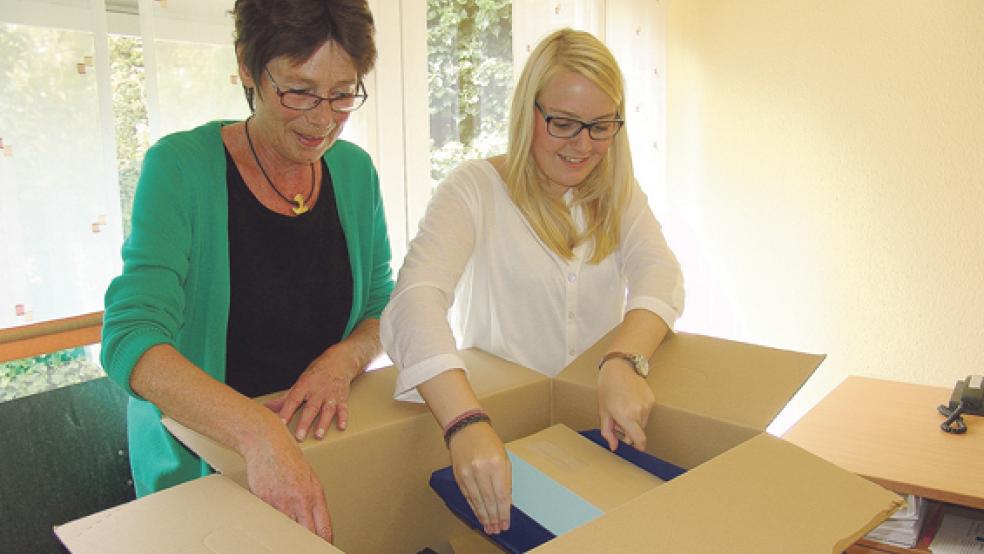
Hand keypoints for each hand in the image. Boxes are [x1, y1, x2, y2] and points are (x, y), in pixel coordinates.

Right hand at [243, 427, 332, 541]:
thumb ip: (311, 499)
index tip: (321, 547)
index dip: (323, 543)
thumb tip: (312, 521)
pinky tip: (269, 523)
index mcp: (316, 494)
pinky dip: (269, 524)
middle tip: (304, 546)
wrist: (267, 442)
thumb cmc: (288, 457)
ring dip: (286, 536)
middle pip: (308, 534)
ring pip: (287, 530)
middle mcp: (301, 499)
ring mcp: (282, 501)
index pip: (324, 529)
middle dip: (306, 544)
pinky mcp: (264, 500)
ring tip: (285, 538)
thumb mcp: (308, 477)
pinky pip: (268, 520)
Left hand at [266, 349, 358, 440]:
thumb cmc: (315, 375)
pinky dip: (343, 417)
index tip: (280, 423)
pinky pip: (343, 408)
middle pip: (311, 408)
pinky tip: (341, 427)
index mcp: (304, 386)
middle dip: (305, 422)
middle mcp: (317, 391)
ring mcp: (330, 394)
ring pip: (327, 410)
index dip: (286, 411)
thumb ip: (284, 399)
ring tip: (319, 435)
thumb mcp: (299, 383)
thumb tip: (265, 408)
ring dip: (323, 423)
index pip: (293, 400)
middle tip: (299, 437)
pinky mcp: (342, 398)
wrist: (339, 361)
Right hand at [448, 422, 511, 534]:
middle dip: (494, 517)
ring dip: (483, 516)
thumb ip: (506, 480)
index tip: (506, 523)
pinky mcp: (458, 476)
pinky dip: (474, 507)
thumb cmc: (489, 443)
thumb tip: (506, 503)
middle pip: (489, 501)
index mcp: (497, 464)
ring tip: (489, 527)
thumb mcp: (504, 458)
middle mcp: (481, 469)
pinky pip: (467, 496)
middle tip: (497, 529)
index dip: (504, 512)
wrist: (466, 429)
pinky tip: (479, 515)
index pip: (501, 495)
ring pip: (477, 501)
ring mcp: (467, 473)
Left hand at [598, 362, 654, 451]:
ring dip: (635, 421)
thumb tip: (614, 447)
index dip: (638, 446)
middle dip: (629, 431)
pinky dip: (639, 411)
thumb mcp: (603, 411)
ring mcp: (647, 405)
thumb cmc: (607, 388)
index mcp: (626, 417)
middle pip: (638, 431)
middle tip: (618, 420)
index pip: (639, 439)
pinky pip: (646, 412)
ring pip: (643, 422)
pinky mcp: (652, 399)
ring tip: (624, 408)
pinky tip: (630, 400)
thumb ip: (608, 432)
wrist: (619, 367)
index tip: (636, 448)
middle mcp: (639, 412)